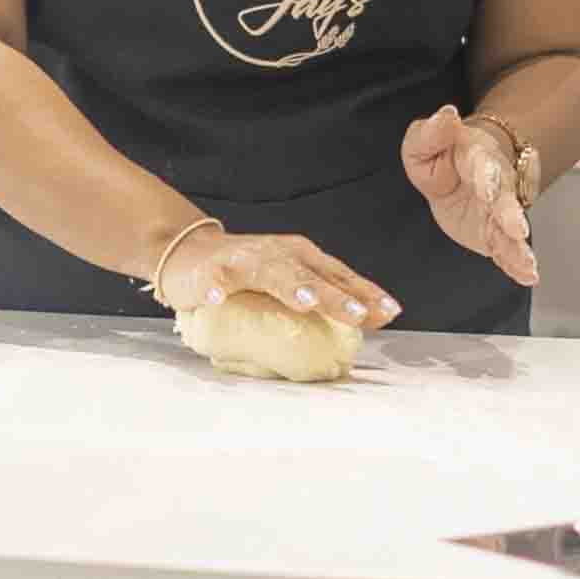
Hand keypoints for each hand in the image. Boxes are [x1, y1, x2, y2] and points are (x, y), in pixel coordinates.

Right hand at [154, 223, 397, 333]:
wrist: (189, 253)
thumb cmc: (248, 273)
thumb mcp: (290, 282)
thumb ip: (320, 298)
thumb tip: (365, 325)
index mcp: (303, 258)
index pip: (341, 275)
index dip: (366, 292)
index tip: (390, 312)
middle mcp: (279, 254)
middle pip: (313, 275)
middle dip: (337, 295)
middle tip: (359, 314)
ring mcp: (245, 259)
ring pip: (271, 271)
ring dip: (290, 285)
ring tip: (306, 302)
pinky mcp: (210, 270)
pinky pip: (214, 279)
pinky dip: (215, 287)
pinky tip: (217, 298)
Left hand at [402, 102, 536, 287]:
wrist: (463, 175)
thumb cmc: (443, 155)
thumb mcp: (424, 140)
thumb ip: (433, 132)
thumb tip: (447, 115)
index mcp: (477, 159)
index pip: (482, 165)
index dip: (486, 175)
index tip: (486, 187)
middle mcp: (496, 186)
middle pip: (505, 200)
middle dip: (510, 214)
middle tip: (517, 228)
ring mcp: (499, 213)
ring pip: (510, 230)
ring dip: (519, 247)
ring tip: (528, 263)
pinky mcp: (497, 235)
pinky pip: (507, 250)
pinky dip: (518, 264)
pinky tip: (528, 276)